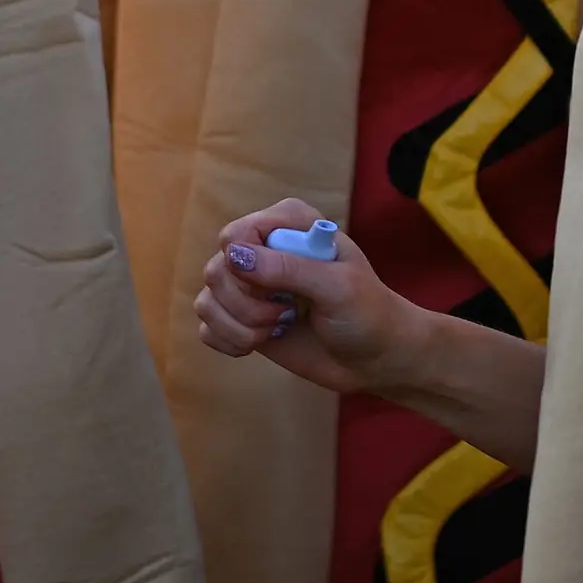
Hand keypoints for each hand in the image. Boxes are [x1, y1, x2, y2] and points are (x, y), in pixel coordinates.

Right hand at [194, 199, 413, 398]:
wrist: (376, 358)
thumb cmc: (367, 314)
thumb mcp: (337, 287)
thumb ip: (288, 268)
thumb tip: (234, 256)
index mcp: (289, 223)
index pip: (236, 234)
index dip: (247, 267)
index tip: (280, 290)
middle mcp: (263, 248)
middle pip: (216, 270)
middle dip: (247, 305)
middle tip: (285, 316)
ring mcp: (250, 284)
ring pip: (207, 300)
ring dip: (239, 326)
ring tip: (277, 330)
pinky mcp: (241, 317)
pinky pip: (206, 327)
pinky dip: (228, 341)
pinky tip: (258, 344)